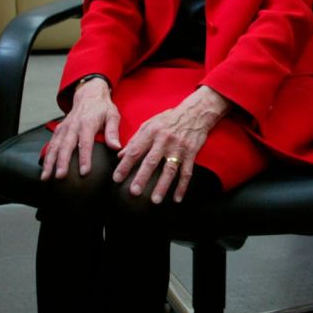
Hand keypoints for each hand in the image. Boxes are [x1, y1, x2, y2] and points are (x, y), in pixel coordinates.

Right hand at [40, 77, 119, 180]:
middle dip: (62, 162)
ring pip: (55, 146)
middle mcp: (73, 126)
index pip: (85, 143)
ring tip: (46, 176)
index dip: (85, 157)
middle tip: (60, 176)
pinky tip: (44, 168)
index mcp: (88, 123)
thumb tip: (116, 147)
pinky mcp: (59, 130)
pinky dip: (46, 155)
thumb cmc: (102, 108)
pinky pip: (51, 143)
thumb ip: (113, 131)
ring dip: (50, 162)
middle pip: (66, 146)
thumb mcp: (112, 115)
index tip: (84, 171)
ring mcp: (65, 127)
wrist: (89, 95)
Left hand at [113, 86, 229, 202]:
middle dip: (142, 177)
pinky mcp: (191, 153)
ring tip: (155, 200)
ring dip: (162, 186)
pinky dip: (182, 186)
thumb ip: (135, 140)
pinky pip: (187, 172)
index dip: (125, 165)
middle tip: (134, 192)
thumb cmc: (169, 119)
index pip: (135, 150)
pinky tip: (177, 198)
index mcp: (151, 132)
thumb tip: (120, 155)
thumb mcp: (149, 124)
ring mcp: (179, 147)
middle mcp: (164, 140)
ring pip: (170, 169)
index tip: (117, 178)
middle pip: (152, 161)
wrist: (195, 113)